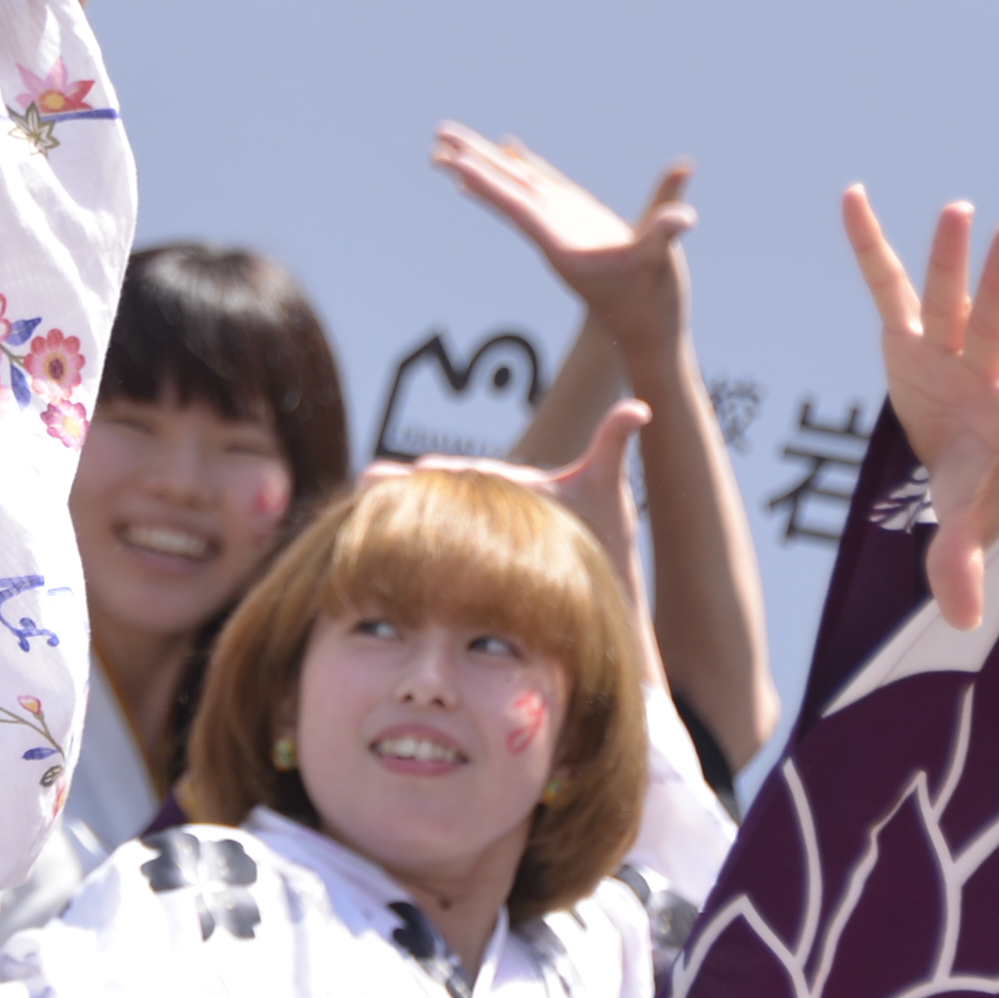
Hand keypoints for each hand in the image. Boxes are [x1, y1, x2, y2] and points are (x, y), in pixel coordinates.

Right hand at [380, 401, 650, 603]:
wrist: (598, 590)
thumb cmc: (599, 540)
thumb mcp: (605, 492)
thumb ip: (611, 445)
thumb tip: (638, 408)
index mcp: (502, 484)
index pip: (465, 471)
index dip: (441, 470)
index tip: (422, 468)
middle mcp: (481, 506)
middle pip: (434, 493)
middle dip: (403, 487)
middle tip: (371, 480)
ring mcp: (472, 537)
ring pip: (423, 521)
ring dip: (390, 515)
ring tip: (360, 509)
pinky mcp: (468, 568)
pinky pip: (427, 557)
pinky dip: (397, 548)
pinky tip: (367, 553)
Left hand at [434, 124, 692, 367]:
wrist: (643, 331)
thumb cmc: (650, 303)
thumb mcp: (660, 266)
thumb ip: (665, 236)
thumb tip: (683, 218)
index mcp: (562, 242)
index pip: (517, 206)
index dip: (488, 184)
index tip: (454, 163)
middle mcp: (554, 232)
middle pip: (506, 191)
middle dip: (471, 163)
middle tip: (436, 137)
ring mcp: (564, 224)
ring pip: (519, 185)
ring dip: (487, 162)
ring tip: (451, 142)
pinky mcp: (579, 221)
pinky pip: (544, 186)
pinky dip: (525, 166)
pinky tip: (508, 151)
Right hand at [840, 187, 998, 631]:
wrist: (956, 451)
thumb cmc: (976, 484)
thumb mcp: (966, 521)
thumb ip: (963, 562)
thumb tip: (962, 620)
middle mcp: (986, 369)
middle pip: (996, 324)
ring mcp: (947, 346)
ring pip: (950, 298)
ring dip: (950, 257)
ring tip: (961, 209)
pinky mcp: (907, 335)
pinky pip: (883, 284)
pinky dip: (867, 243)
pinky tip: (852, 195)